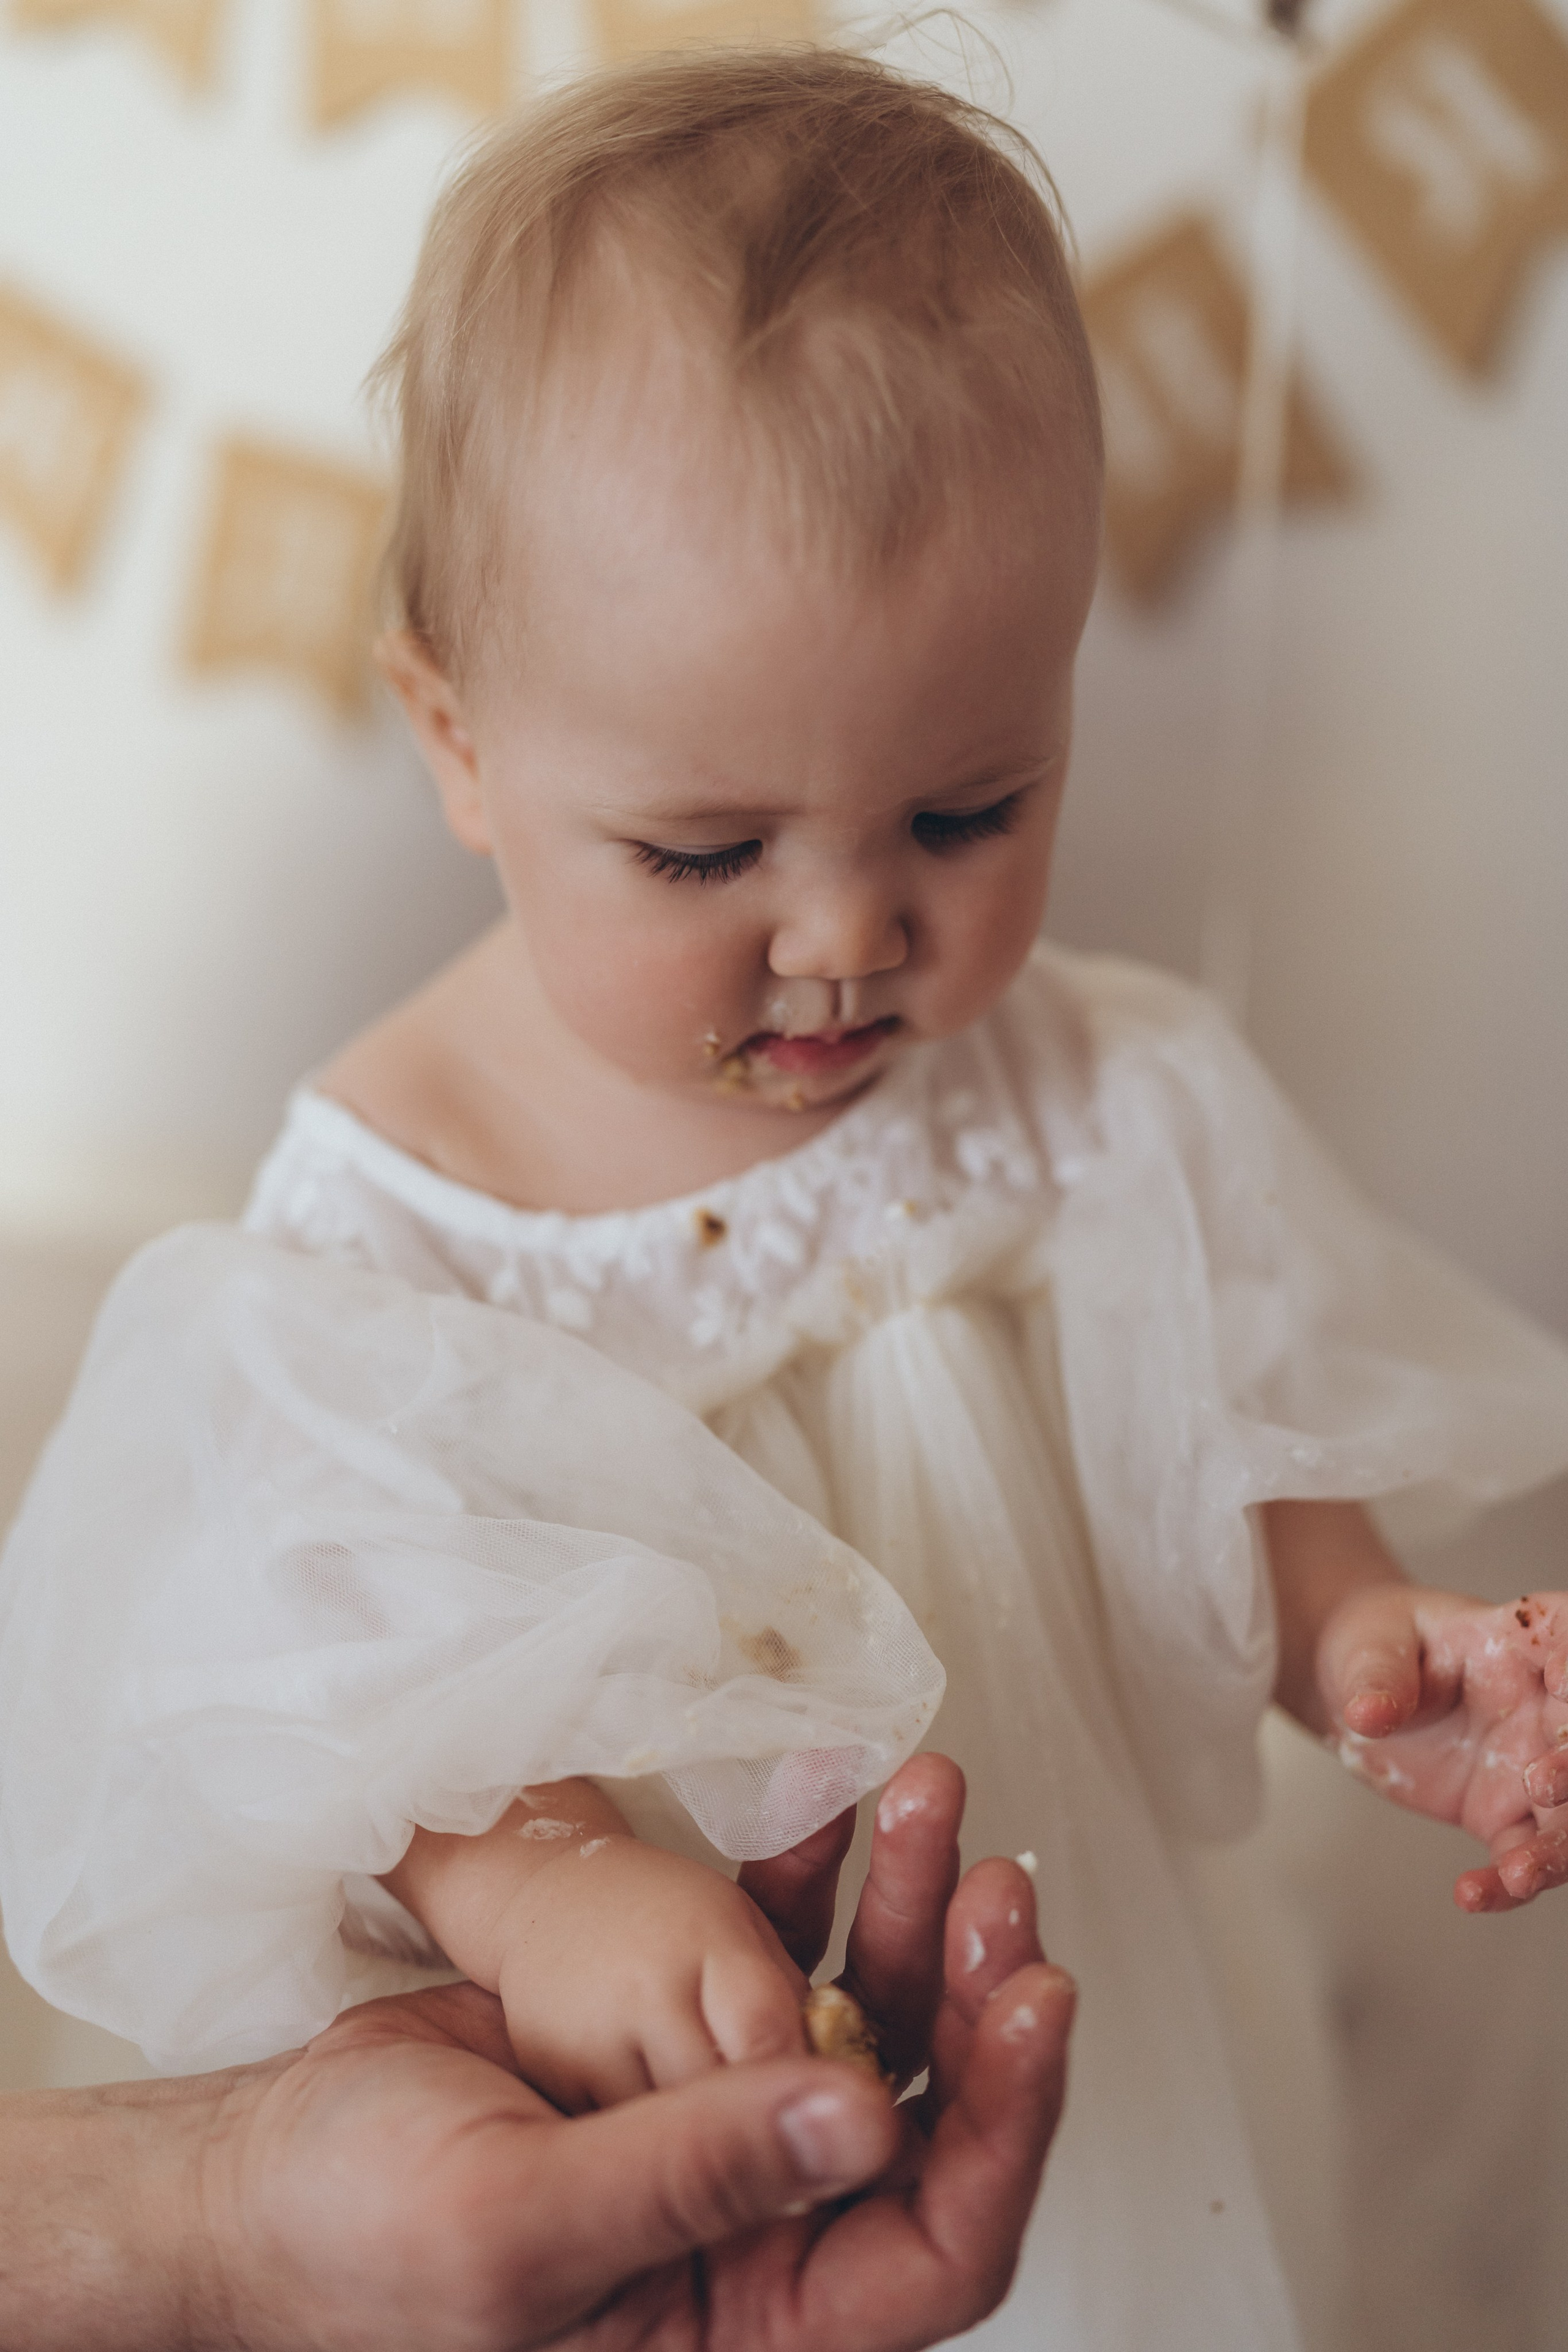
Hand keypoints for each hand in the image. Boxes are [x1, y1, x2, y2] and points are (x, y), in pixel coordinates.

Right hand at [0, 1754, 1069, 2351]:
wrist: (259, 2167)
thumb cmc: (353, 2236)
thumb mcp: (519, 2226)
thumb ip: (692, 2175)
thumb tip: (863, 2114)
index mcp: (743, 2330)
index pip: (932, 2249)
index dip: (1006, 2131)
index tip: (1037, 2001)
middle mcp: (760, 2240)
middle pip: (921, 2118)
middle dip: (973, 1995)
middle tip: (999, 1884)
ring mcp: (729, 2132)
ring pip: (866, 2019)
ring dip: (906, 1910)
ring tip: (932, 1802)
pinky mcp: (685, 2043)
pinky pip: (781, 1958)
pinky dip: (815, 1878)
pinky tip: (838, 1805)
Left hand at [1320, 1583, 1567, 1911]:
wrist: (1358, 1691)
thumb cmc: (1377, 1649)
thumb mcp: (1371, 1650)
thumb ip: (1378, 1678)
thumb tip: (1368, 1713)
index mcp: (1524, 1643)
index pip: (1567, 1639)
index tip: (1563, 1681)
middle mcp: (1546, 1708)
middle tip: (1542, 1783)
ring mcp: (1534, 1768)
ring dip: (1560, 1848)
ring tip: (1520, 1872)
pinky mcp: (1508, 1816)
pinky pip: (1522, 1856)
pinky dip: (1507, 1884)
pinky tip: (1473, 1895)